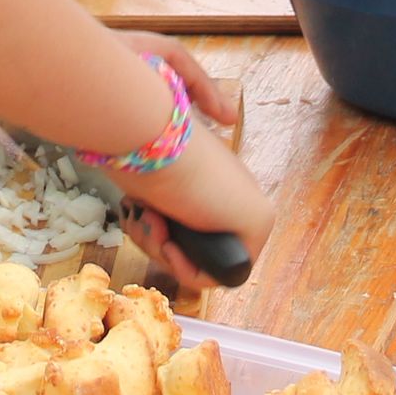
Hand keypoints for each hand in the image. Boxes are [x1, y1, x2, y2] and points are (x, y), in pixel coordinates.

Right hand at [106, 35, 271, 290]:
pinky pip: (214, 275)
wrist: (149, 129)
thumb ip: (163, 151)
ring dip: (162, 249)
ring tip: (150, 220)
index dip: (157, 225)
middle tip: (143, 216)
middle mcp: (233, 188)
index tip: (139, 207)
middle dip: (158, 239)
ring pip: (198, 258)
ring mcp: (250, 207)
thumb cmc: (138, 124)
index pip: (188, 220)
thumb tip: (220, 120)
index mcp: (211, 172)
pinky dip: (182, 268)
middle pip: (193, 243)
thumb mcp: (145, 149)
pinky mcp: (258, 224)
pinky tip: (165, 238)